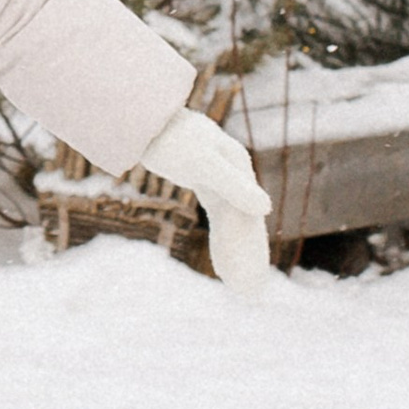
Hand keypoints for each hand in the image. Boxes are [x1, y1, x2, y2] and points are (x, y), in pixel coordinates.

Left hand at [137, 104, 274, 293]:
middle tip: (249, 292)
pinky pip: (220, 213)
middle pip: (245, 222)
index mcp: (238, 170)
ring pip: (233, 221)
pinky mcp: (203, 178)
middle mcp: (234, 174)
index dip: (253, 251)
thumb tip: (265, 210)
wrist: (143, 116)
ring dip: (236, 250)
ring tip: (239, 284)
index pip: (251, 218)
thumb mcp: (202, 163)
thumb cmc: (171, 137)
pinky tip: (221, 258)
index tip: (252, 282)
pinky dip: (223, 237)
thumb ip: (233, 186)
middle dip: (247, 258)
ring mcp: (219, 177)